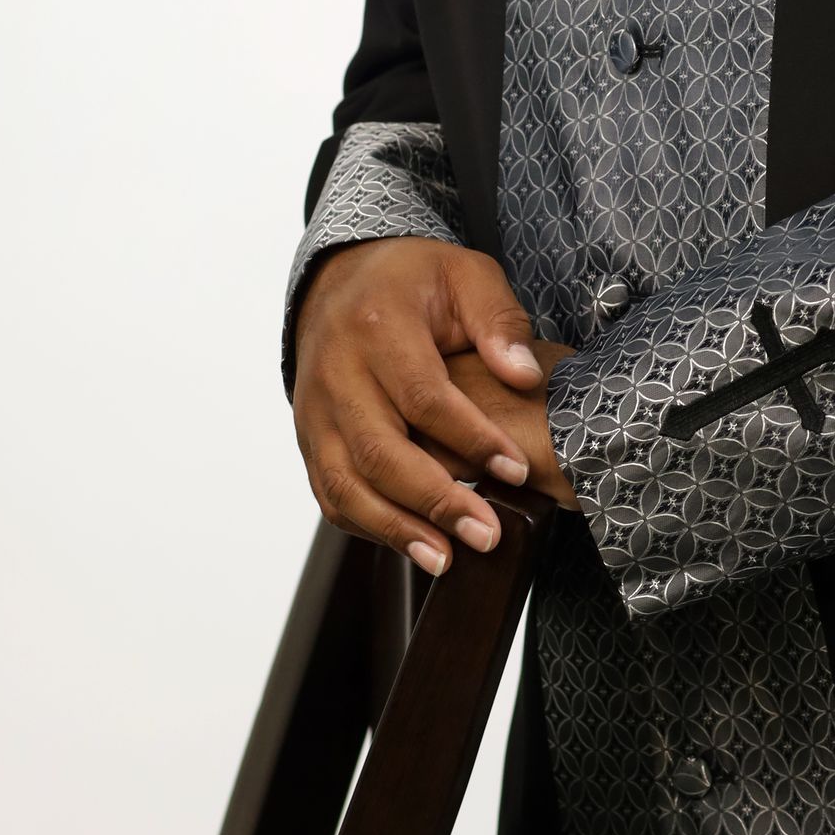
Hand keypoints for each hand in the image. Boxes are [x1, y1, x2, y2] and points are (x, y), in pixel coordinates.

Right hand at [292, 238, 577, 574]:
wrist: (342, 280)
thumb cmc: (415, 281)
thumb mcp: (465, 275)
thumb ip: (498, 321)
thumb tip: (525, 376)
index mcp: (376, 326)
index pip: (424, 396)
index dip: (472, 438)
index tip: (517, 470)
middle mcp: (335, 372)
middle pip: (379, 450)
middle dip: (435, 500)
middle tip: (487, 535)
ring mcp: (314, 409)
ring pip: (345, 482)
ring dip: (396, 528)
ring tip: (448, 559)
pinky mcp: (309, 436)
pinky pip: (330, 492)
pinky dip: (368, 525)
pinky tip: (413, 545)